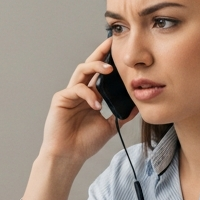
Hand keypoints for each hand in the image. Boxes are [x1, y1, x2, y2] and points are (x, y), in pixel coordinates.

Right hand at [36, 38, 133, 166]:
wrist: (69, 156)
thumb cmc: (85, 142)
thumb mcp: (109, 126)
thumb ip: (121, 115)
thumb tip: (138, 105)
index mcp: (91, 95)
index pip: (100, 73)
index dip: (108, 60)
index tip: (120, 49)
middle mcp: (80, 91)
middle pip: (89, 65)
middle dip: (100, 53)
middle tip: (111, 43)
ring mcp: (69, 94)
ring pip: (81, 71)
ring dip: (95, 66)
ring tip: (109, 69)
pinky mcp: (61, 99)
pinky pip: (76, 89)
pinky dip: (88, 94)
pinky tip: (96, 104)